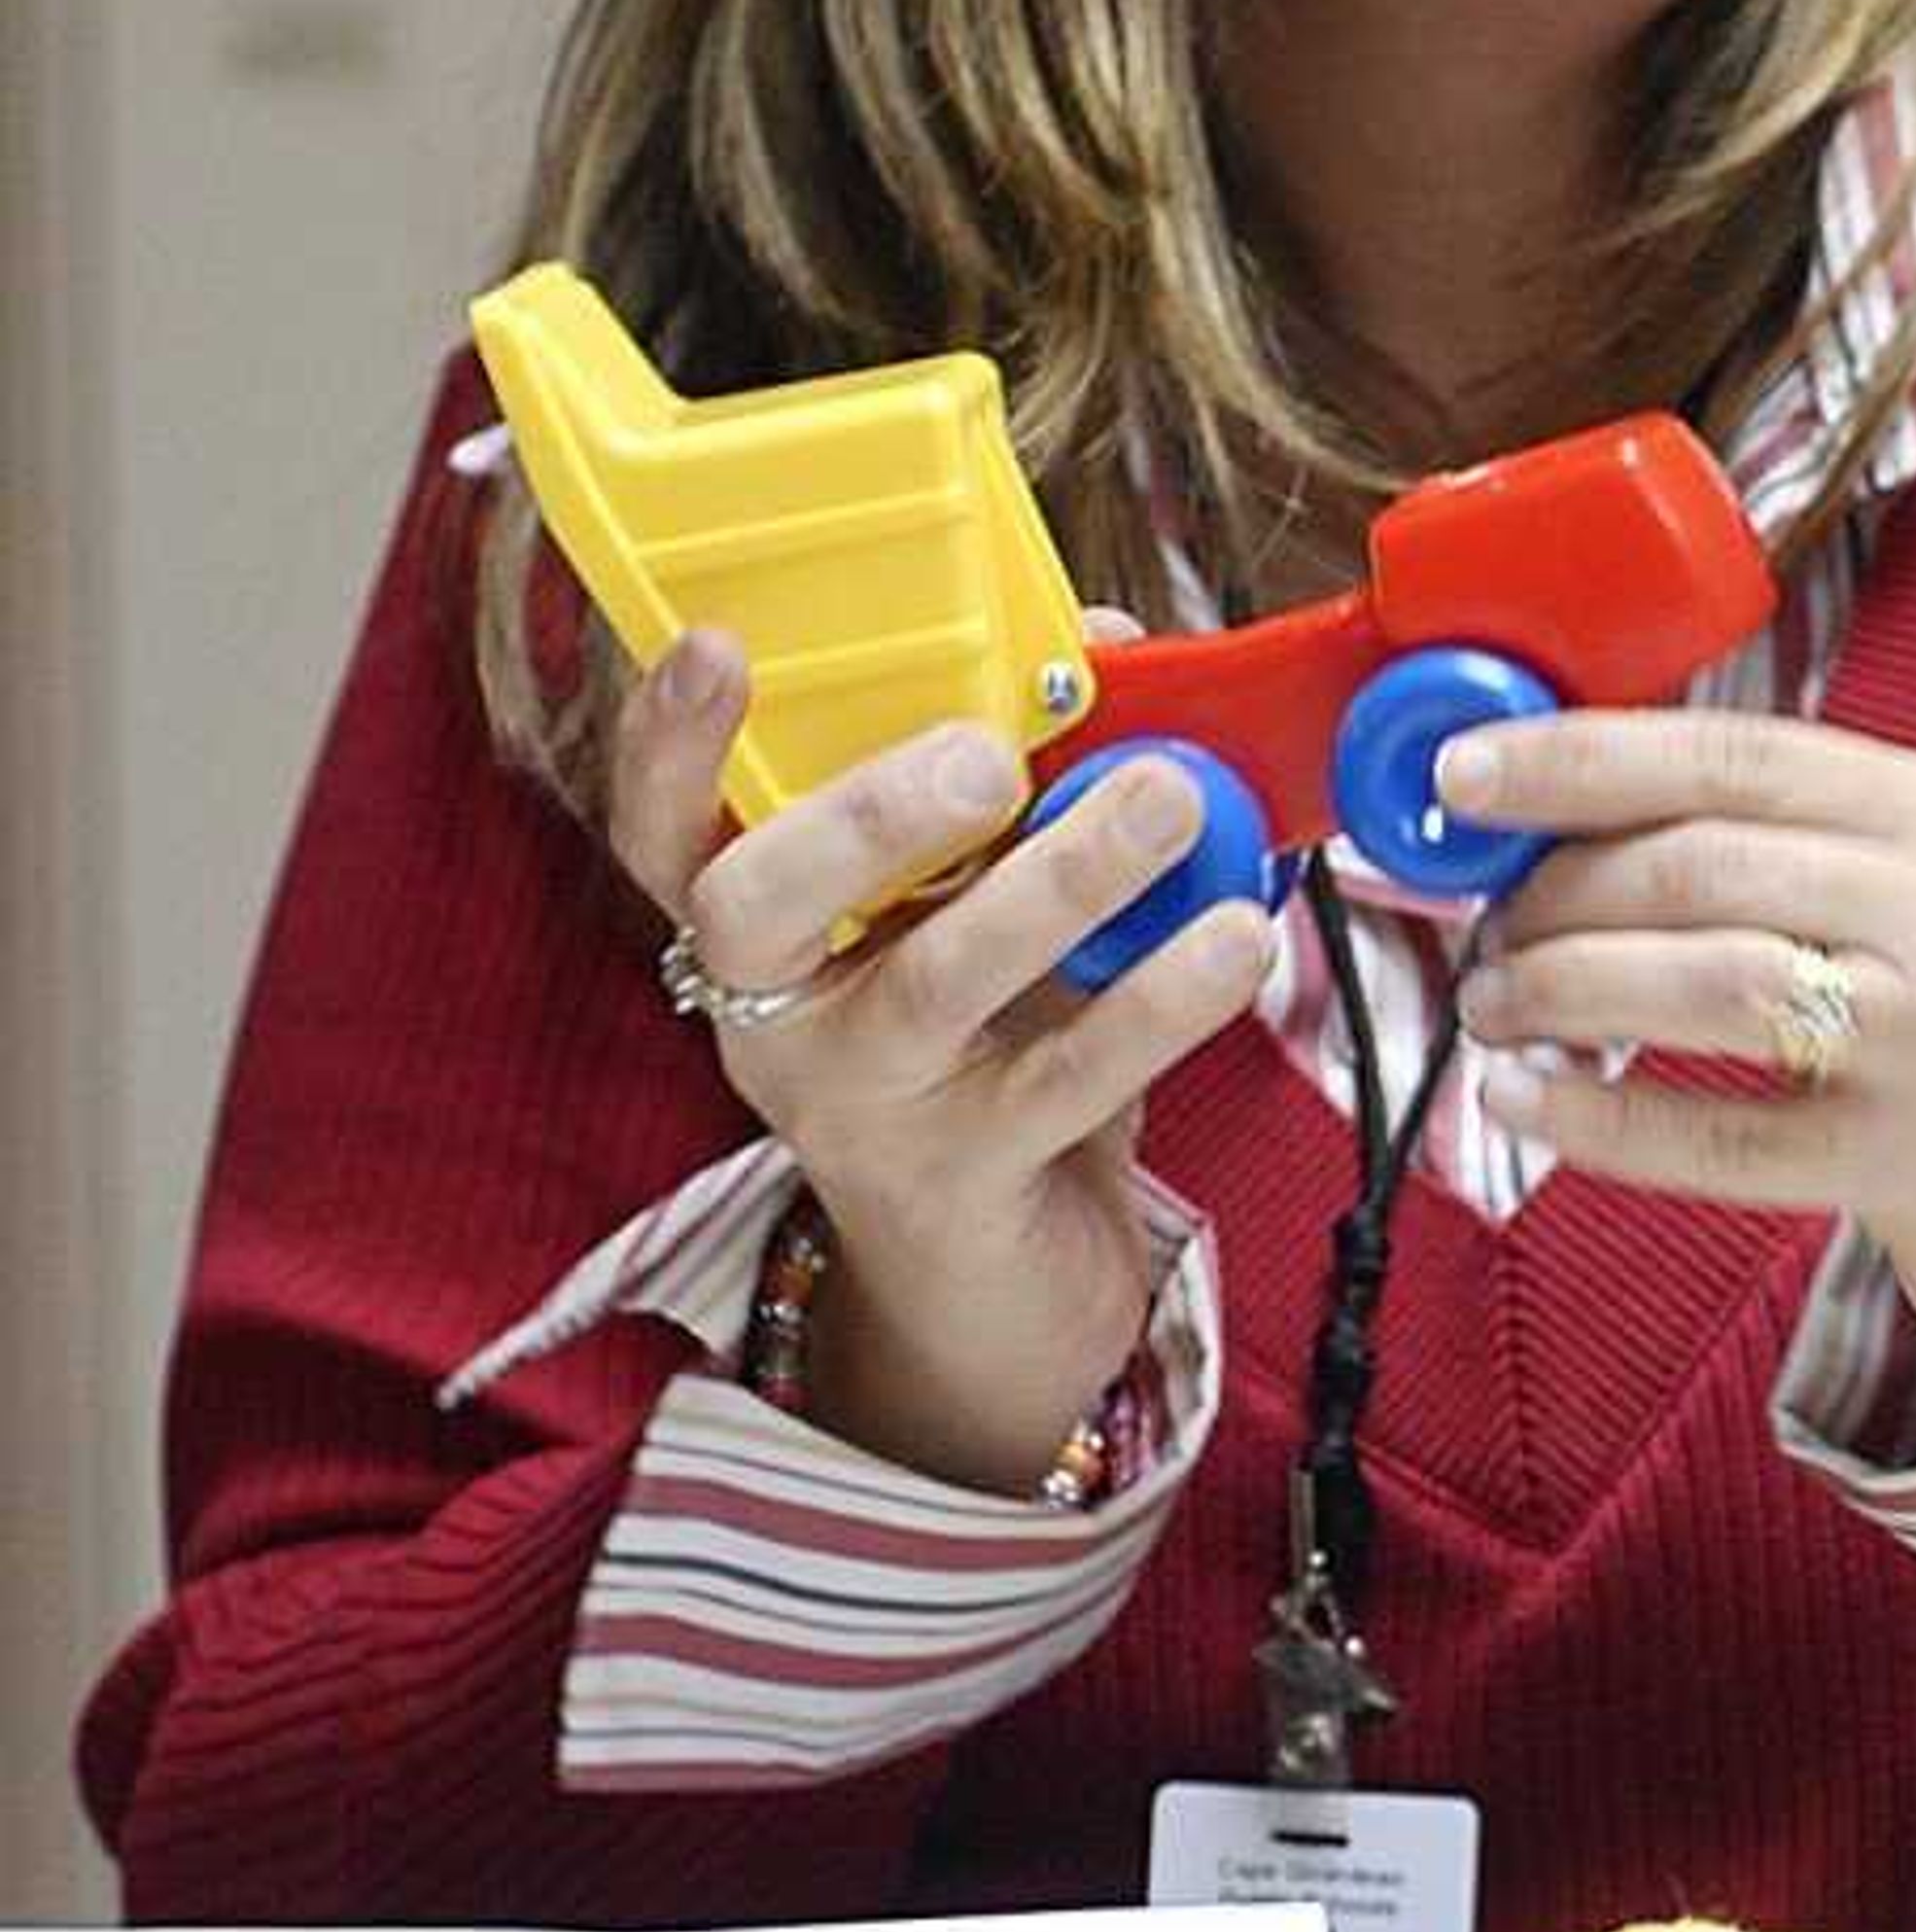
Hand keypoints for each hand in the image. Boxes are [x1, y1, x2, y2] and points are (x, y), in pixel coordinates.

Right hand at [610, 622, 1272, 1494]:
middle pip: (759, 901)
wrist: (999, 1285)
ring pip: (934, 983)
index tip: (716, 647)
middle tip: (987, 751)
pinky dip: (1161, 999)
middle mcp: (777, 1016)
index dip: (669, 742)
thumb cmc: (984, 1054)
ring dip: (1057, 882)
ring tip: (1166, 799)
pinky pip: (1066, 1079)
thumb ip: (1015, 786)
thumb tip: (1096, 646)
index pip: (665, 828)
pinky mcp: (967, 1181)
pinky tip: (1235, 938)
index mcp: (757, 932)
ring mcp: (862, 1106)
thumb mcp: (975, 913)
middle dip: (866, 812)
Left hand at [1437, 706, 1915, 1371]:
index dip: (1582, 758)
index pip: (1740, 755)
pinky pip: (1715, 1138)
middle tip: (1482, 920)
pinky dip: (1597, 1119)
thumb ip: (1783, 832)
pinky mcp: (1902, 1164)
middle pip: (1702, 868)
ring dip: (1561, 988)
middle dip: (1554, 889)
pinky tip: (1528, 1102)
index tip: (1465, 771)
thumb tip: (1558, 804)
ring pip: (1702, 985)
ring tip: (1494, 1003)